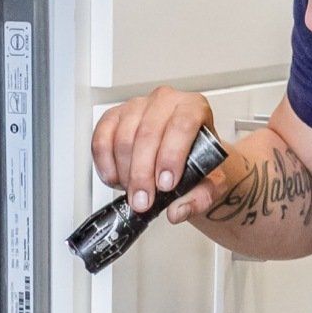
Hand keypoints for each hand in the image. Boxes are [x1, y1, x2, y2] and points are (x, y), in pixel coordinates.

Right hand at [89, 86, 222, 223]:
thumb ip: (201, 197)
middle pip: (148, 134)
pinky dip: (105, 164)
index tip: (166, 184)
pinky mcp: (114, 117)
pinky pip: (101, 138)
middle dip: (143, 174)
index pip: (182, 124)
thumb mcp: (210, 182)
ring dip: (125, 173)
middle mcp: (165, 101)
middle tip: (143, 201)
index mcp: (194, 108)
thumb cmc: (198, 161)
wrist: (183, 154)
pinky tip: (116, 179)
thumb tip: (177, 211)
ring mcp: (136, 106)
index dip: (172, 156)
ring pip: (123, 138)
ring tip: (134, 193)